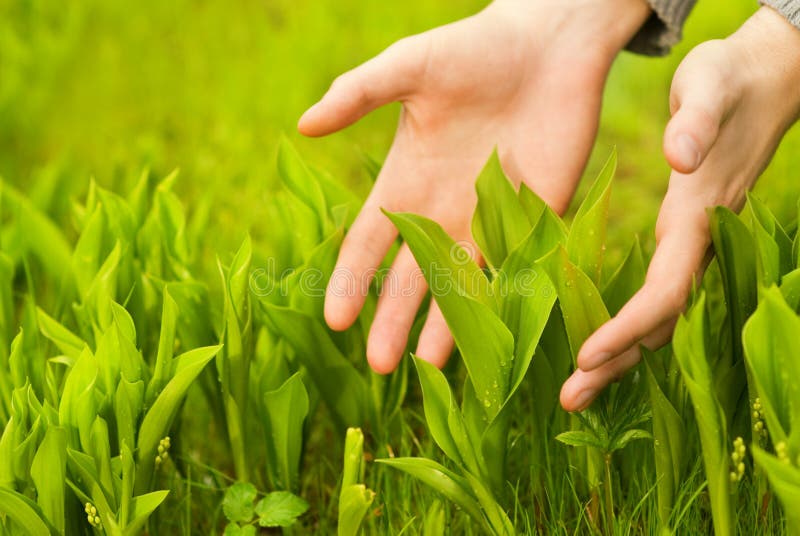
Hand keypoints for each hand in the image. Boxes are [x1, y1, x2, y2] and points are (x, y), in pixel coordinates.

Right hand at [299, 0, 650, 373]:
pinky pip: (516, 266)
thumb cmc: (475, 48)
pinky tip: (495, 337)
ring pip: (462, 284)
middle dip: (394, 320)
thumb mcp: (409, 67)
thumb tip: (304, 125)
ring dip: (446, 326)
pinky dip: (505, 301)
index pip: (369, 243)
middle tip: (380, 366)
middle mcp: (443, 209)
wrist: (551, 43)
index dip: (352, 280)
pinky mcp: (537, 215)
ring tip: (431, 369)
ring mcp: (490, 217)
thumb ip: (359, 94)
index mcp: (407, 181)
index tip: (335, 320)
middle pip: (412, 278)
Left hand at [561, 6, 799, 411]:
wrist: (762, 83)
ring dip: (617, 358)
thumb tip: (680, 157)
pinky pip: (655, 299)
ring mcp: (693, 246)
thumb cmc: (728, 82)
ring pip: (657, 318)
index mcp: (697, 218)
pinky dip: (627, 330)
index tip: (586, 355)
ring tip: (575, 393)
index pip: (664, 290)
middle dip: (615, 363)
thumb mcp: (710, 85)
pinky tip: (598, 349)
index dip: (629, 326)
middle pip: (659, 322)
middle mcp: (696, 243)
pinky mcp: (683, 240)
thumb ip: (696, 121)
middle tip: (568, 400)